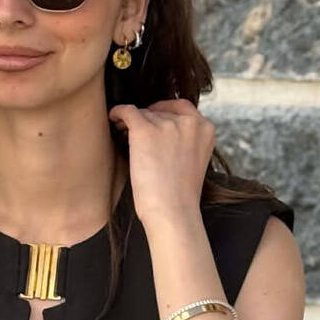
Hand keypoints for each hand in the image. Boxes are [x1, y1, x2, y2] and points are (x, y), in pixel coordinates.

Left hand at [108, 99, 214, 226]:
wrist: (172, 211)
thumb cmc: (180, 195)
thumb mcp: (195, 159)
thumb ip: (187, 140)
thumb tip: (164, 128)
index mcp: (205, 129)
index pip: (182, 107)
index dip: (164, 112)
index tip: (154, 119)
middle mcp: (189, 122)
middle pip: (160, 111)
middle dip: (148, 120)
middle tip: (135, 133)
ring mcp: (167, 124)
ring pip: (143, 114)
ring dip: (133, 123)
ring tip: (124, 135)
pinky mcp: (145, 130)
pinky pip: (127, 111)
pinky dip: (118, 113)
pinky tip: (113, 118)